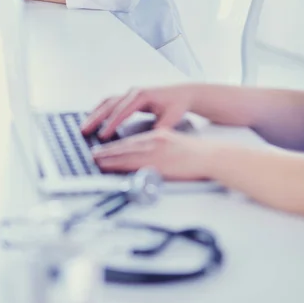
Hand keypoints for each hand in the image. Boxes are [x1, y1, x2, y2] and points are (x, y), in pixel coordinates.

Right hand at [82, 85, 195, 140]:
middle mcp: (133, 91)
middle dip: (96, 118)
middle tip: (83, 131)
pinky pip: (110, 102)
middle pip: (109, 104)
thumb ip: (159, 128)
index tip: (102, 136)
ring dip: (94, 114)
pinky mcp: (128, 96)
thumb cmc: (177, 106)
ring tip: (83, 126)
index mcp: (142, 95)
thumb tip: (149, 139)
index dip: (111, 124)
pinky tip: (92, 119)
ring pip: (107, 102)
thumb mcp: (172, 118)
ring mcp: (129, 92)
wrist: (182, 93)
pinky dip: (99, 110)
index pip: (122, 111)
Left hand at [92, 128, 208, 180]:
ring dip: (109, 157)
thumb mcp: (174, 144)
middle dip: (107, 151)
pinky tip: (110, 167)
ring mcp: (156, 151)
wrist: (211, 157)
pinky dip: (119, 164)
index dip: (116, 145)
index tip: (104, 149)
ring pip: (126, 153)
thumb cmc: (196, 155)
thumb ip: (159, 149)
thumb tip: (146, 158)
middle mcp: (154, 140)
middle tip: (92, 154)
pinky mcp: (158, 162)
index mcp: (158, 135)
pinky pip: (134, 163)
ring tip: (95, 160)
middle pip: (126, 145)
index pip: (133, 140)